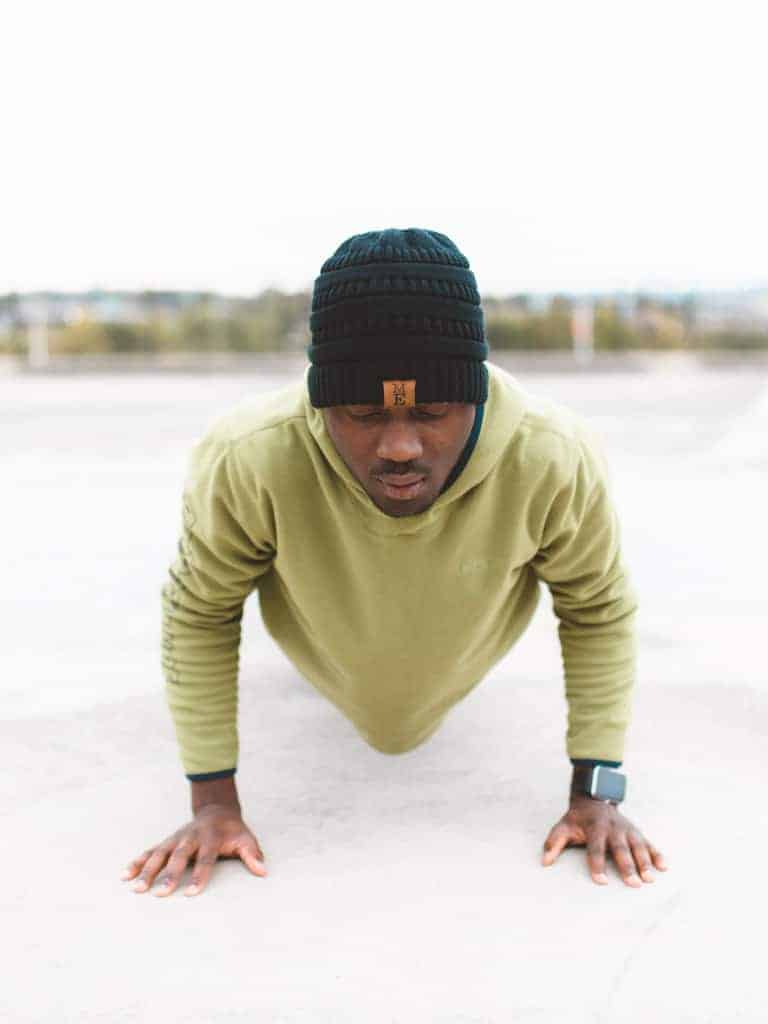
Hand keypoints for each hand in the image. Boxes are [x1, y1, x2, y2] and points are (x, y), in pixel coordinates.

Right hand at [120, 803, 266, 896]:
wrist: (217, 810)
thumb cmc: (233, 830)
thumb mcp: (246, 838)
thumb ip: (252, 854)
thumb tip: (263, 871)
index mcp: (211, 837)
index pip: (206, 858)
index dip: (199, 875)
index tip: (191, 894)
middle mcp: (190, 837)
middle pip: (179, 856)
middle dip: (169, 875)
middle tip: (160, 894)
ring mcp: (176, 838)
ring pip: (160, 853)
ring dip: (147, 870)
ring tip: (136, 889)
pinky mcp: (167, 841)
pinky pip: (150, 851)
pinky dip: (137, 862)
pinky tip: (125, 875)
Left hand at [541, 795, 667, 886]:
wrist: (594, 799)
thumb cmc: (578, 819)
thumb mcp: (563, 827)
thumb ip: (554, 843)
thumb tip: (545, 862)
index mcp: (594, 828)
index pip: (595, 848)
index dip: (597, 864)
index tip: (601, 882)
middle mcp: (613, 828)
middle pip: (620, 849)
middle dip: (627, 866)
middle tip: (633, 884)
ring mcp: (627, 829)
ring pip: (637, 846)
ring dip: (645, 862)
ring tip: (650, 879)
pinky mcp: (636, 832)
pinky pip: (648, 843)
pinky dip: (657, 853)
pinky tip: (664, 866)